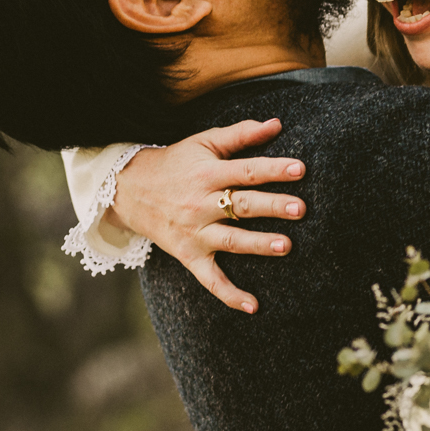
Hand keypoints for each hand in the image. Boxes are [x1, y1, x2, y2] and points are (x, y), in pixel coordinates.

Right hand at [109, 118, 305, 313]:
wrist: (128, 190)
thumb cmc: (175, 164)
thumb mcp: (203, 142)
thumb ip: (240, 134)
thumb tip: (276, 124)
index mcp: (207, 174)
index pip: (245, 171)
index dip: (273, 169)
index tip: (300, 169)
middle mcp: (201, 204)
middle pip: (241, 206)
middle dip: (272, 207)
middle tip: (301, 208)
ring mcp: (195, 233)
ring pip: (230, 241)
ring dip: (258, 245)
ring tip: (286, 246)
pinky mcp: (189, 255)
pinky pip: (210, 279)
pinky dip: (230, 294)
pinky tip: (254, 306)